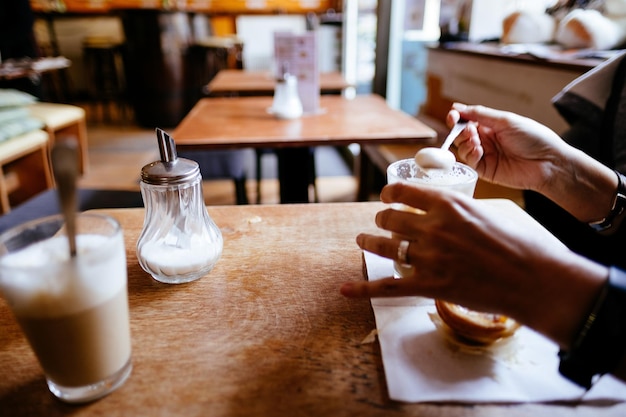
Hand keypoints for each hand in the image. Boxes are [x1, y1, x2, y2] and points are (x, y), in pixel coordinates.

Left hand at [340, 182, 607, 346]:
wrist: (533, 277)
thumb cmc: (518, 244)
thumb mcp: (484, 212)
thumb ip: (457, 211)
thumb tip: (441, 212)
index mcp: (447, 204)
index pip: (402, 192)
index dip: (389, 194)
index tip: (386, 198)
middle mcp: (432, 227)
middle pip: (390, 219)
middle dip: (382, 220)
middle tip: (382, 223)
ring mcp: (428, 257)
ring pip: (384, 247)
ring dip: (369, 242)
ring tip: (363, 240)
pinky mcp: (429, 285)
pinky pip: (387, 287)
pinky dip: (363, 289)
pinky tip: (345, 290)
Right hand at [449, 103, 617, 222]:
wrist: (548, 163)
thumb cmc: (533, 138)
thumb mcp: (506, 121)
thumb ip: (481, 114)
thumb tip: (457, 107)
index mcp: (491, 125)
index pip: (467, 120)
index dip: (457, 118)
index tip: (453, 116)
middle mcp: (486, 140)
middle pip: (461, 135)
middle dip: (460, 131)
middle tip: (468, 130)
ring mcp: (485, 155)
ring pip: (462, 148)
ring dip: (464, 142)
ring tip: (476, 141)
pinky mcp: (486, 171)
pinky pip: (469, 162)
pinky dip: (470, 154)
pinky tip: (479, 150)